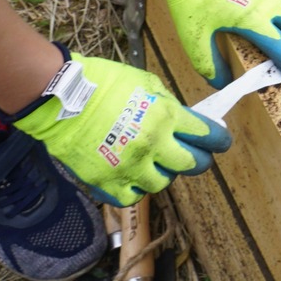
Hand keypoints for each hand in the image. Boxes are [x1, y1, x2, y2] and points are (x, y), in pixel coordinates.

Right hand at [10, 48, 231, 206]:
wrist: (60, 98)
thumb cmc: (104, 83)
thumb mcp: (147, 83)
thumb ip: (169, 105)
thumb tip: (185, 121)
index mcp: (165, 116)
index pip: (206, 135)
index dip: (218, 140)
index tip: (221, 142)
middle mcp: (152, 145)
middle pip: (192, 165)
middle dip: (199, 160)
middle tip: (195, 157)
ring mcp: (128, 167)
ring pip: (162, 183)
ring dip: (163, 173)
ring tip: (155, 162)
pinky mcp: (105, 182)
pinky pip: (130, 197)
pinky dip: (134, 189)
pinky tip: (132, 176)